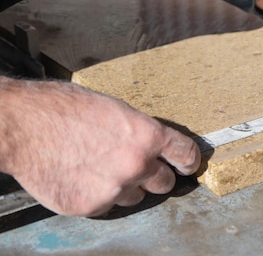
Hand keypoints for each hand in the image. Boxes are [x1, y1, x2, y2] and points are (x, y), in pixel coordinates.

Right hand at [0, 78, 200, 216]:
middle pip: (164, 183)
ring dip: (125, 187)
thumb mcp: (114, 109)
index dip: (188, 161)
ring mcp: (113, 188)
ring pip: (134, 197)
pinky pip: (106, 206)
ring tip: (100, 168)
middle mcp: (136, 165)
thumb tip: (154, 146)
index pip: (186, 154)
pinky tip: (81, 177)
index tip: (187, 166)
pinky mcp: (90, 206)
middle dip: (156, 176)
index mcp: (146, 135)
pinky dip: (97, 196)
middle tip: (140, 168)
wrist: (21, 126)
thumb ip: (139, 131)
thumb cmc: (63, 109)